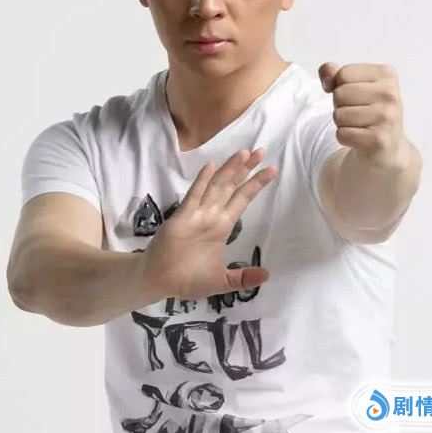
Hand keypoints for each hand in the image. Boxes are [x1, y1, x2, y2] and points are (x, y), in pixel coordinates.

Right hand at [138, 148, 276, 300]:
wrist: (160, 282)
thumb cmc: (188, 279)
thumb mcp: (222, 282)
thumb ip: (242, 278)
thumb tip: (267, 275)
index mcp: (223, 226)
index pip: (242, 199)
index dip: (256, 184)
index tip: (272, 170)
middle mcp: (213, 215)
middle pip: (233, 187)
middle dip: (247, 169)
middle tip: (261, 150)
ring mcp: (198, 214)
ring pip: (217, 186)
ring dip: (230, 169)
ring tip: (244, 153)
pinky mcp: (183, 217)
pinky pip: (194, 196)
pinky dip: (202, 181)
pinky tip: (211, 166)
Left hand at [318, 62, 410, 168]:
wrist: (386, 146)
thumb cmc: (367, 111)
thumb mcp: (353, 85)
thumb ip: (334, 73)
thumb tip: (325, 73)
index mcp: (386, 74)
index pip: (343, 74)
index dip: (339, 87)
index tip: (355, 96)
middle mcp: (390, 94)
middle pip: (339, 94)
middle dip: (340, 106)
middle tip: (357, 113)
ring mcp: (387, 117)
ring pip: (339, 115)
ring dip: (341, 123)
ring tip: (358, 125)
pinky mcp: (379, 139)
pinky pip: (341, 134)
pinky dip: (344, 138)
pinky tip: (359, 138)